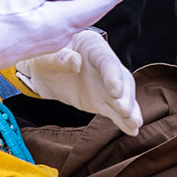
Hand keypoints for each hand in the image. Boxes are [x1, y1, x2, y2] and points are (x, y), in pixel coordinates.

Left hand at [15, 29, 142, 135]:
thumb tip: (76, 62)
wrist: (41, 71)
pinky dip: (124, 120)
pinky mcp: (102, 100)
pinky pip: (115, 110)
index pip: (107, 61)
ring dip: (130, 110)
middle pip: (122, 79)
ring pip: (123, 96)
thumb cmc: (43, 57)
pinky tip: (132, 130)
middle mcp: (105, 64)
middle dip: (125, 96)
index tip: (115, 91)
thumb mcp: (45, 56)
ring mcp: (106, 83)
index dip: (113, 76)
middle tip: (125, 111)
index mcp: (93, 46)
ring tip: (135, 123)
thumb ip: (60, 58)